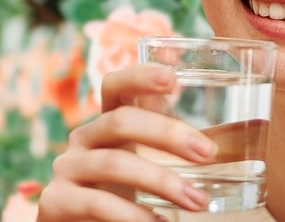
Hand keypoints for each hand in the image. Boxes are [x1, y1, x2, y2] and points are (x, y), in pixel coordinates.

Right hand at [37, 63, 217, 220]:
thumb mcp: (148, 167)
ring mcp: (66, 169)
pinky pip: (97, 203)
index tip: (174, 77)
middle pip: (121, 120)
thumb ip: (173, 151)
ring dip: (162, 181)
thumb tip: (229, 147)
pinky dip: (133, 215)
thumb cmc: (127, 197)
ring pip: (114, 163)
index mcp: (108, 123)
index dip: (140, 76)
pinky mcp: (55, 202)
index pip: (116, 86)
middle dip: (168, 134)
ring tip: (197, 201)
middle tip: (207, 153)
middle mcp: (83, 138)